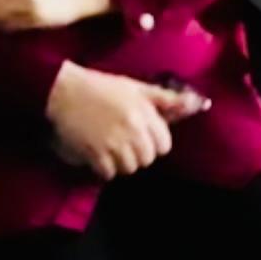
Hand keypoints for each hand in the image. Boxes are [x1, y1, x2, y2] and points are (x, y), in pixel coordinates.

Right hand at [43, 65, 213, 179]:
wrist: (63, 90)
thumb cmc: (100, 86)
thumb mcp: (135, 87)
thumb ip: (165, 98)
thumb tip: (197, 103)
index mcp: (144, 111)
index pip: (164, 145)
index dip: (154, 143)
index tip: (142, 138)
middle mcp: (132, 128)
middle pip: (147, 159)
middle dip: (138, 155)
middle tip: (124, 145)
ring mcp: (113, 141)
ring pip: (129, 168)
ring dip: (121, 163)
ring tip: (111, 150)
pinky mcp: (94, 152)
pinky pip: (108, 173)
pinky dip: (104, 169)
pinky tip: (98, 156)